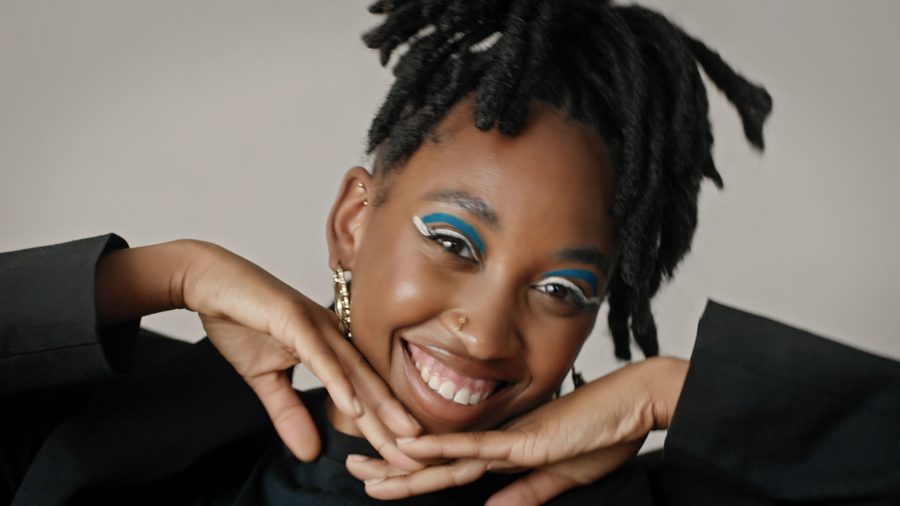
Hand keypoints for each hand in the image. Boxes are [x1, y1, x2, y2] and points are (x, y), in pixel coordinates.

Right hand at [96, 239, 421, 463]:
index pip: (363, 389)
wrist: (208, 281)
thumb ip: (288, 412)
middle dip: (394, 422)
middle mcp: (332, 333)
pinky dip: (338, 381)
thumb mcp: (265, 378)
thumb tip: (308, 452)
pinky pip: (320, 355)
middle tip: (420, 454)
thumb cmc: (240, 320)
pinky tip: (354, 407)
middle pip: (370, 384)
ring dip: (380, 407)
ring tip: (404, 436)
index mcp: (330, 344)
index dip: (385, 422)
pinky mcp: (293, 318)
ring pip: (354, 372)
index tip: (405, 453)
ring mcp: (316, 324)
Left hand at [346, 357, 687, 504]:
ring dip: (402, 462)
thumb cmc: (605, 433)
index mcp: (506, 451)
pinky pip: (476, 446)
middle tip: (352, 465)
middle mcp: (498, 442)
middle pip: (436, 459)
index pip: (451, 467)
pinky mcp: (524, 439)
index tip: (383, 476)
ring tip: (363, 466)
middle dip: (393, 467)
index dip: (415, 474)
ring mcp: (508, 439)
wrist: (636, 402)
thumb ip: (525, 494)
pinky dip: (442, 449)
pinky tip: (412, 448)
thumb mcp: (561, 476)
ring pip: (444, 455)